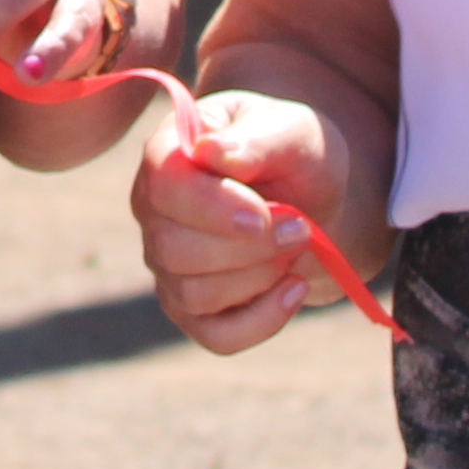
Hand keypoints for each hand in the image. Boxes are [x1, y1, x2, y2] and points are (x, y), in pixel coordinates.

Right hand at [132, 86, 379, 355]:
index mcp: (169, 153)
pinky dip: (263, 321)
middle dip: (248, 248)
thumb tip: (208, 151)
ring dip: (259, 278)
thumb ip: (257, 139)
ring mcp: (167, 264)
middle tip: (300, 228)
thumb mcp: (294, 132)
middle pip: (173, 248)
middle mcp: (153, 210)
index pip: (164, 186)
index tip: (265, 216)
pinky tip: (295, 289)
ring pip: (195, 293)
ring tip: (295, 249)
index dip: (212, 208)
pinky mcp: (192, 309)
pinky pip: (216, 336)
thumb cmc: (296, 157)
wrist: (315, 200)